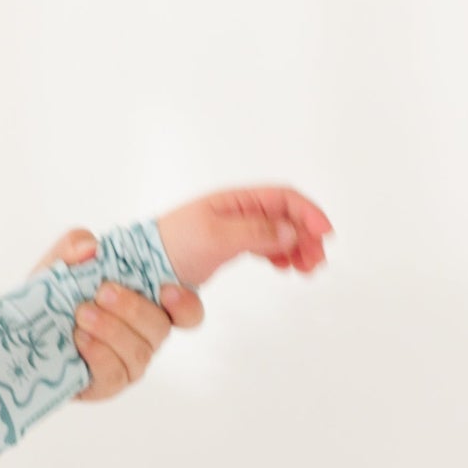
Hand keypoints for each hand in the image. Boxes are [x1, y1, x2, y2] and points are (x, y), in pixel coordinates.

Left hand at [32, 229, 205, 401]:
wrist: (21, 333)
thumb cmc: (53, 297)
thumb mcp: (58, 263)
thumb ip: (75, 246)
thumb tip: (91, 249)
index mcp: (146, 303)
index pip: (187, 311)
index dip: (186, 304)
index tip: (167, 289)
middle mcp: (144, 334)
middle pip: (161, 328)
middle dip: (134, 308)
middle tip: (104, 292)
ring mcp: (128, 362)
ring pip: (139, 351)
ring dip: (112, 329)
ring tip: (82, 315)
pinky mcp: (107, 384)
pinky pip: (115, 373)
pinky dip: (99, 353)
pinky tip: (80, 339)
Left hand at [156, 186, 332, 286]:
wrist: (143, 266)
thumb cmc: (173, 246)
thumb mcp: (215, 237)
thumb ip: (255, 232)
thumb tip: (291, 232)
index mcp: (236, 201)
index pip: (284, 198)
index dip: (308, 213)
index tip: (324, 236)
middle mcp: (238, 211)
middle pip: (286, 216)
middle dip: (307, 236)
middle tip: (316, 263)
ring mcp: (234, 228)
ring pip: (278, 232)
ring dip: (297, 247)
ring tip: (305, 269)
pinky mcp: (228, 247)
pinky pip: (264, 246)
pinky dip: (280, 255)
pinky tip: (285, 267)